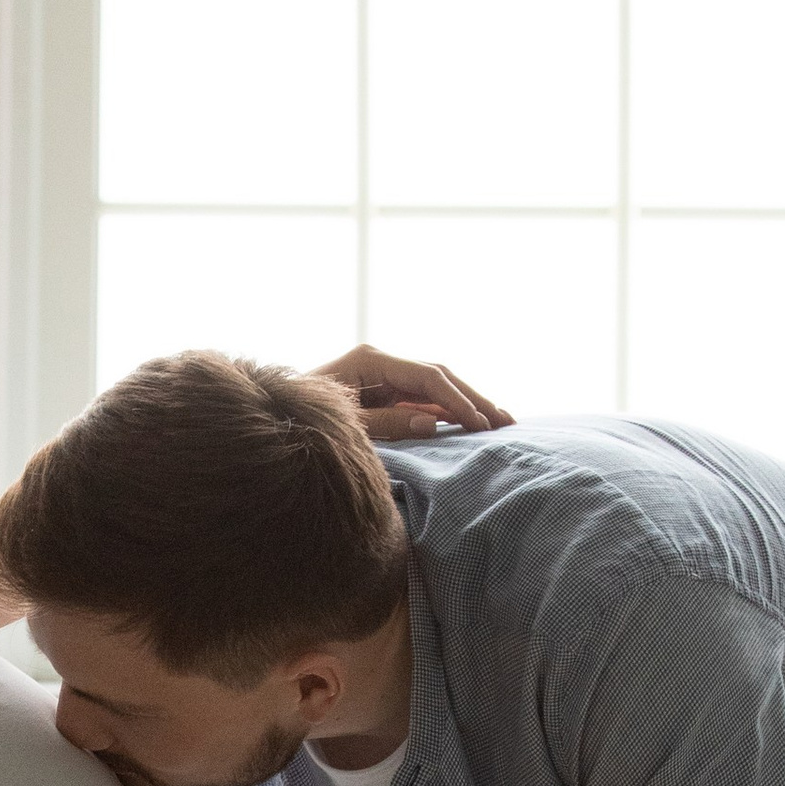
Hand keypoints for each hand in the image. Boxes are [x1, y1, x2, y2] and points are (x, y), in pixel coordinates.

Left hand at [313, 344, 512, 441]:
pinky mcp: (384, 393)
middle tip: (506, 420)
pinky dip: (447, 413)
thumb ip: (387, 423)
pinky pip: (423, 401)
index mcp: (371, 359)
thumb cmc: (303, 421)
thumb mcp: (345, 426)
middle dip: (473, 398)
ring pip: (436, 388)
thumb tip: (433, 421)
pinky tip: (471, 424)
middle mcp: (381, 362)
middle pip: (439, 376)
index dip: (457, 399)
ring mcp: (385, 377)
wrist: (278, 422)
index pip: (427, 376)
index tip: (479, 423)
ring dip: (466, 405)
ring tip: (499, 423)